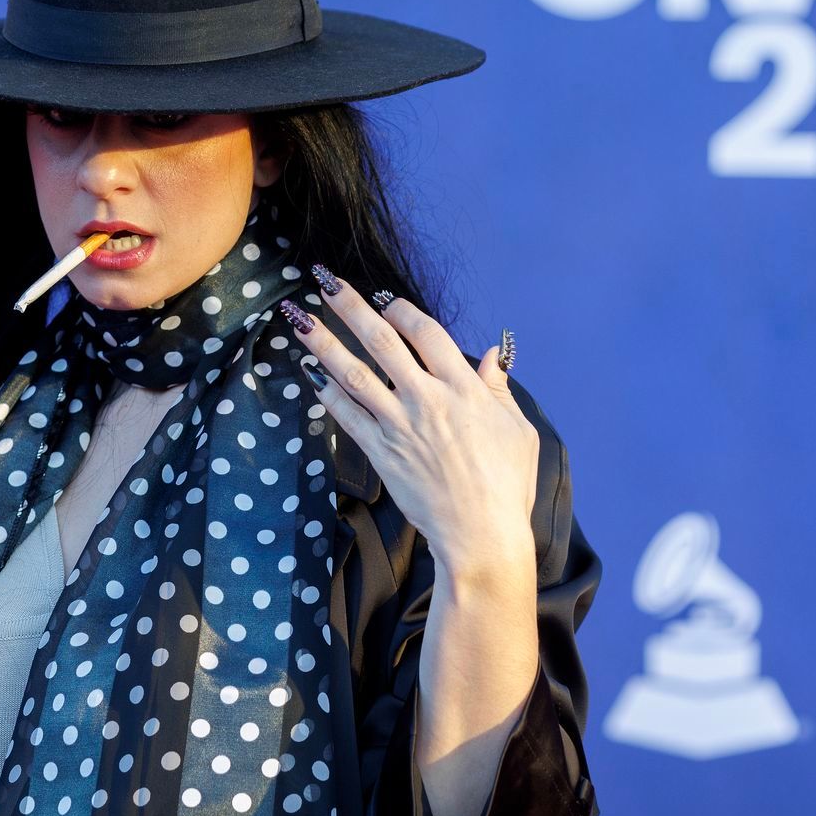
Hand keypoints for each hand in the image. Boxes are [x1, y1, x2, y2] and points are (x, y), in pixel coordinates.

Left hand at [279, 267, 538, 576]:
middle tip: (324, 281)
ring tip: (298, 319)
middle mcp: (427, 399)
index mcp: (463, 389)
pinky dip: (327, 393)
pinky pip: (347, 416)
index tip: (384, 299)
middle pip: (381, 341)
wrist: (481, 534)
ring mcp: (400, 425)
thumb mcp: (517, 429)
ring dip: (323, 342)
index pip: (426, 333)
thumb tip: (491, 355)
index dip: (402, 311)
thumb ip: (498, 388)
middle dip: (350, 307)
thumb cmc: (507, 485)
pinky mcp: (381, 453)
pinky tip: (310, 374)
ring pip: (354, 373)